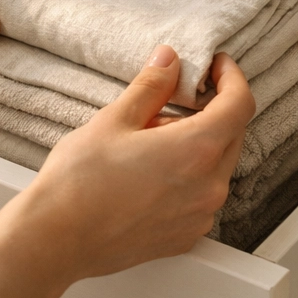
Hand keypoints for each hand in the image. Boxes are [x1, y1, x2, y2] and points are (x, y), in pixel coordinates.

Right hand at [0, 49, 254, 297]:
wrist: (57, 237)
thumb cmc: (81, 180)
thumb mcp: (115, 118)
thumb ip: (152, 85)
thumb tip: (170, 60)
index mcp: (197, 150)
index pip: (240, 104)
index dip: (231, 77)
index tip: (215, 65)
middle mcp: (209, 186)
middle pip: (232, 134)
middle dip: (211, 108)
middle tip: (173, 94)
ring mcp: (200, 216)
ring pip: (216, 165)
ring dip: (196, 142)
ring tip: (149, 135)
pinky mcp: (185, 236)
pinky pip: (202, 194)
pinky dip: (188, 173)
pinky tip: (150, 167)